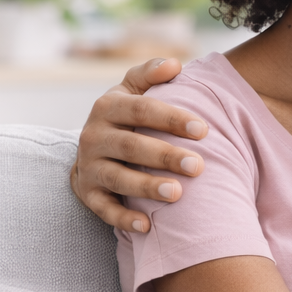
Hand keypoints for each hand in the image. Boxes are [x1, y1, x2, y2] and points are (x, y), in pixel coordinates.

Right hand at [69, 58, 207, 232]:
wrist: (94, 146)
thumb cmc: (126, 115)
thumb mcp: (133, 90)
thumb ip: (151, 73)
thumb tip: (175, 64)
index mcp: (107, 106)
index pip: (141, 109)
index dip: (172, 118)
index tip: (204, 129)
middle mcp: (93, 136)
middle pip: (132, 146)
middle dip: (166, 156)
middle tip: (198, 166)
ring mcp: (89, 166)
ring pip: (118, 178)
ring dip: (146, 186)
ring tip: (177, 193)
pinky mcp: (87, 193)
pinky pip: (103, 209)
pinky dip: (123, 218)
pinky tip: (147, 227)